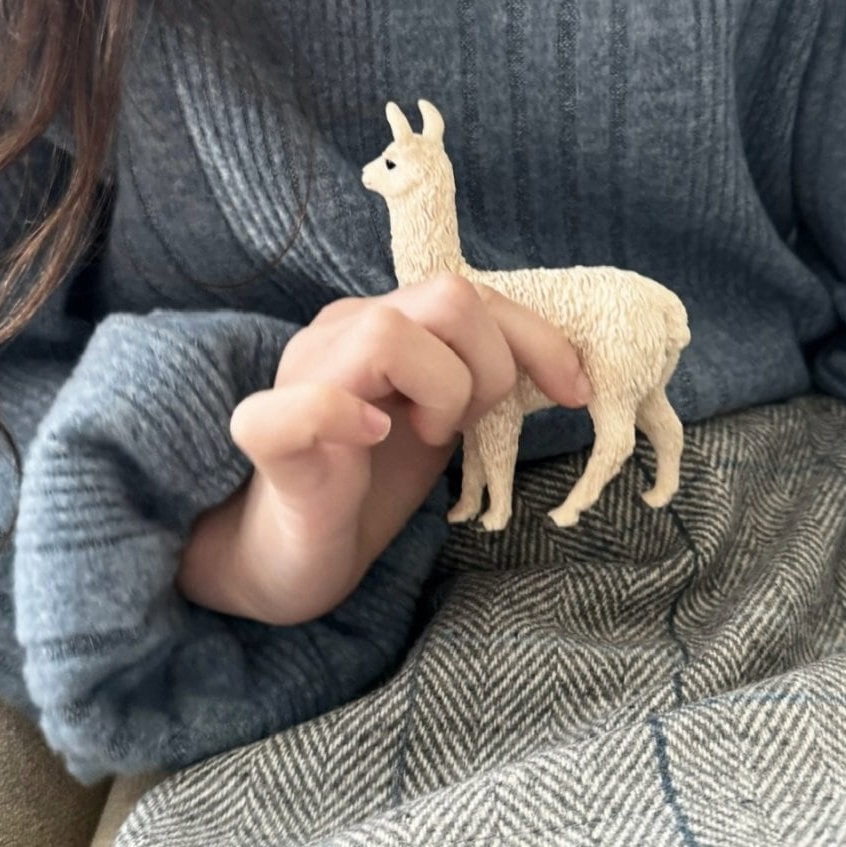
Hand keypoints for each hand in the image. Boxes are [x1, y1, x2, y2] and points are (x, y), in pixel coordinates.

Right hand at [176, 274, 591, 625]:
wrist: (294, 552)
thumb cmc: (371, 479)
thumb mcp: (443, 415)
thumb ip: (480, 373)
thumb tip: (567, 366)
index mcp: (380, 322)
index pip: (474, 294)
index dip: (537, 340)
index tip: (573, 393)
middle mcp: (338, 334)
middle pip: (448, 296)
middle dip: (491, 367)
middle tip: (465, 426)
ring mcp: (299, 378)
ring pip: (387, 332)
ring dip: (439, 391)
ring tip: (426, 438)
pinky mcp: (272, 437)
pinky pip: (303, 405)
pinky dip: (342, 414)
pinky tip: (371, 437)